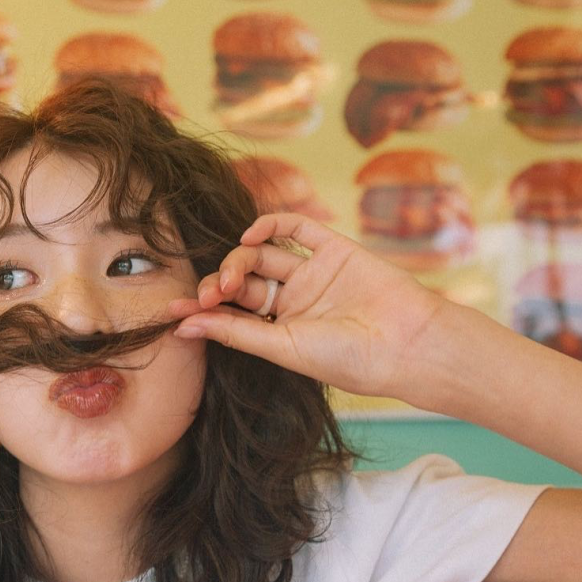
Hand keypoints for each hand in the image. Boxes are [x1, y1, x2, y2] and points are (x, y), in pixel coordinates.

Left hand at [170, 213, 444, 401]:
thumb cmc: (348, 359)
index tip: (174, 310)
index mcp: (280, 331)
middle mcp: (294, 301)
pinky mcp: (334, 248)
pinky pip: (295, 226)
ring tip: (231, 278)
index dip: (203, 308)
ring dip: (238, 259)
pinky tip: (250, 234)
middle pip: (243, 280)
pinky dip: (269, 223)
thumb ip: (235, 332)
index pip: (232, 312)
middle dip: (220, 283)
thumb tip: (184, 325)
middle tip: (213, 294)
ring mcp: (313, 273)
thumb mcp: (282, 348)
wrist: (406, 344)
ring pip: (262, 254)